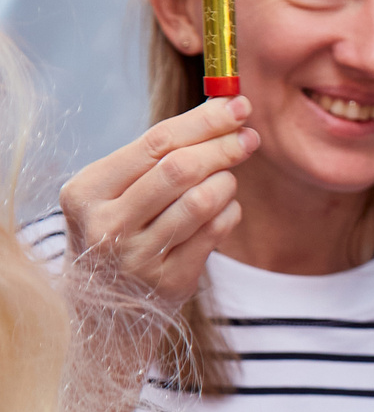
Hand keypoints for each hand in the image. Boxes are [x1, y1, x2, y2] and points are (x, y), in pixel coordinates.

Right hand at [57, 96, 257, 309]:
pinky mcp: (170, 281)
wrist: (104, 306)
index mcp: (86, 190)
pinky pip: (215, 233)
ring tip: (227, 178)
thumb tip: (223, 110)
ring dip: (227, 182)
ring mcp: (138, 256)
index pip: (155, 142)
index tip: (238, 105)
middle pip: (180, 169)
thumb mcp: (115, 191)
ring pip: (201, 201)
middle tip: (250, 137)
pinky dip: (230, 212)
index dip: (203, 120)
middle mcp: (106, 224)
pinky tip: (225, 208)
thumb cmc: (118, 230)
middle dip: (223, 147)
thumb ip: (157, 155)